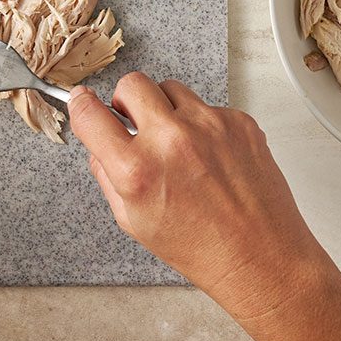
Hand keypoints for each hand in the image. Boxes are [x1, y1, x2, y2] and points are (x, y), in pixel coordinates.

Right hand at [68, 74, 328, 327]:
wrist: (260, 257)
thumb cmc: (200, 247)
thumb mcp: (134, 221)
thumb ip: (108, 175)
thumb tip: (97, 139)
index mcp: (138, 170)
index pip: (90, 114)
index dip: (80, 105)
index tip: (82, 101)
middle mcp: (172, 140)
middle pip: (132, 83)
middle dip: (126, 101)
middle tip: (136, 124)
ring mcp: (210, 126)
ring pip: (171, 88)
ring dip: (166, 110)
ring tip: (179, 146)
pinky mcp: (240, 121)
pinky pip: (207, 107)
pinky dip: (203, 125)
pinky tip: (211, 158)